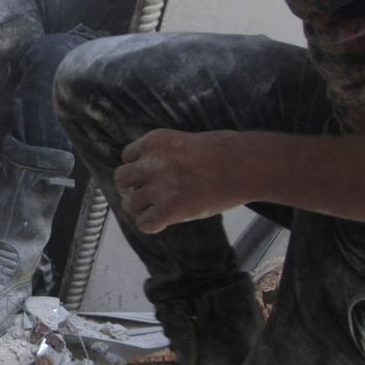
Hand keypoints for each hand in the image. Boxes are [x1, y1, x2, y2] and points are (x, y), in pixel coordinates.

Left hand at [115, 129, 241, 233]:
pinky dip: (151, 225)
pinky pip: (145, 224)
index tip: (145, 175)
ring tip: (152, 210)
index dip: (135, 167)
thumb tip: (155, 168)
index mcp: (155, 142)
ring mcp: (159, 188)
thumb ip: (166, 153)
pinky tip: (161, 222)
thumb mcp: (188, 139)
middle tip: (140, 195)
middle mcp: (151, 163)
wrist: (245, 166)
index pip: (126, 156)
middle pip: (120, 178)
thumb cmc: (225, 151)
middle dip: (128, 188)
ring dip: (138, 208)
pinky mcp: (169, 210)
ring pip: (129, 203)